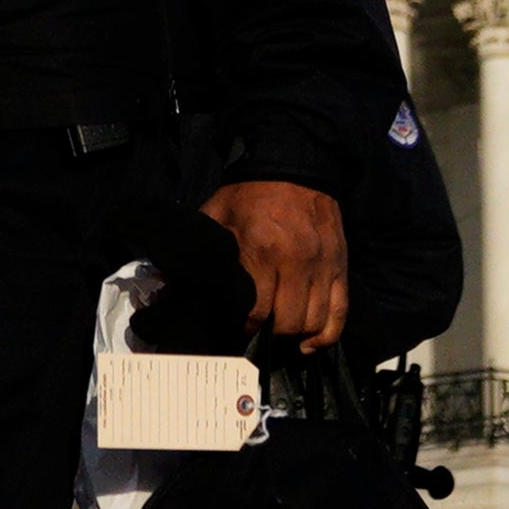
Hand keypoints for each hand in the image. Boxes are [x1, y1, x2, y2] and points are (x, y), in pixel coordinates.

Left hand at [203, 177, 349, 354]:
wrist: (292, 165)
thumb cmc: (250, 193)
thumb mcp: (216, 214)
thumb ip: (197, 250)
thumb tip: (168, 285)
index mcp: (262, 249)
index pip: (256, 311)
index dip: (244, 329)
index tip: (236, 331)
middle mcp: (296, 261)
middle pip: (288, 323)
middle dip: (271, 336)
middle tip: (260, 334)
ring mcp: (322, 264)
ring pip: (314, 321)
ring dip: (297, 337)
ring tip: (282, 338)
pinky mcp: (339, 264)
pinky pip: (339, 311)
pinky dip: (327, 334)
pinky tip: (311, 343)